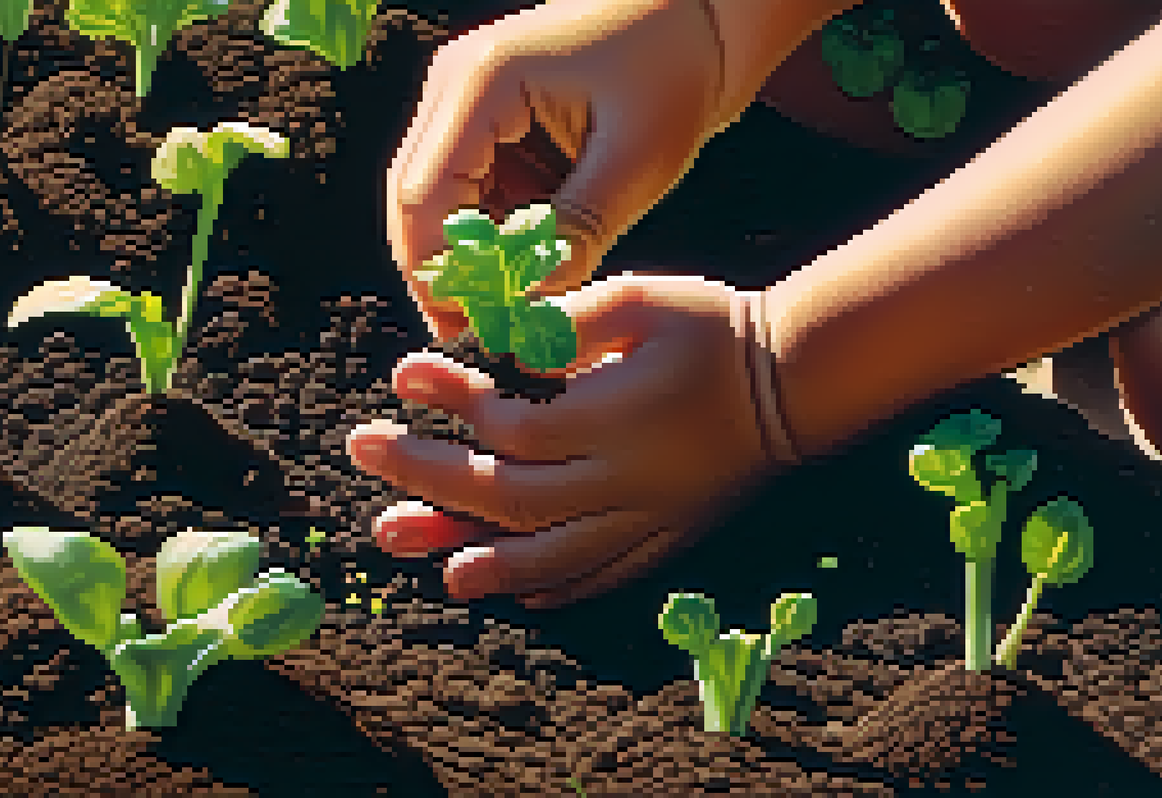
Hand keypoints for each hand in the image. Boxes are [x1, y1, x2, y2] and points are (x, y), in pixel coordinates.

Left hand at [345, 274, 780, 609]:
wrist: (798, 380)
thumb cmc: (714, 326)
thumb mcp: (642, 299)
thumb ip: (567, 323)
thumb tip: (498, 344)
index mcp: (613, 417)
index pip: (512, 426)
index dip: (451, 402)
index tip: (401, 374)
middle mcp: (622, 480)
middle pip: (510, 496)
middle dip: (429, 479)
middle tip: (363, 452)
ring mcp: (645, 517)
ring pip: (551, 554)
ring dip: (482, 559)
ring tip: (419, 559)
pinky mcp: (666, 537)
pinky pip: (603, 575)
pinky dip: (555, 586)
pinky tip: (515, 593)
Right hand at [386, 0, 732, 343]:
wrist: (700, 19)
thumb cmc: (678, 71)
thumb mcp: (637, 161)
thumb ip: (577, 233)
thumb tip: (529, 303)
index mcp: (483, 82)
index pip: (423, 197)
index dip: (439, 273)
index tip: (472, 328)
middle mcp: (455, 84)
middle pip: (413, 201)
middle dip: (442, 272)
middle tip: (479, 333)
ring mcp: (464, 97)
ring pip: (434, 199)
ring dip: (466, 255)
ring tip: (508, 306)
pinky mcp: (485, 114)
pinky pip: (467, 187)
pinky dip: (489, 231)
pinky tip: (524, 264)